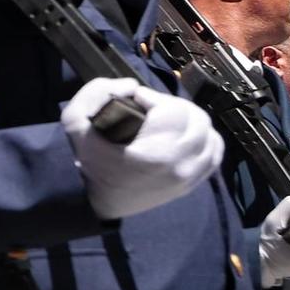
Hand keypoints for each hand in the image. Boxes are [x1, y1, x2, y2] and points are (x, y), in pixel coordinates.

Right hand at [62, 78, 222, 219]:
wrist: (91, 203)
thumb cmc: (85, 161)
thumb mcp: (75, 120)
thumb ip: (97, 91)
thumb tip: (132, 87)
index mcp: (156, 154)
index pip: (173, 109)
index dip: (153, 97)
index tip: (134, 102)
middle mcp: (180, 166)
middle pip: (196, 119)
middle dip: (172, 107)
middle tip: (150, 110)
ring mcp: (189, 177)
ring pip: (209, 134)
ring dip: (190, 122)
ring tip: (167, 123)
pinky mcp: (191, 184)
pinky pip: (214, 153)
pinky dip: (205, 140)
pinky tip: (187, 136)